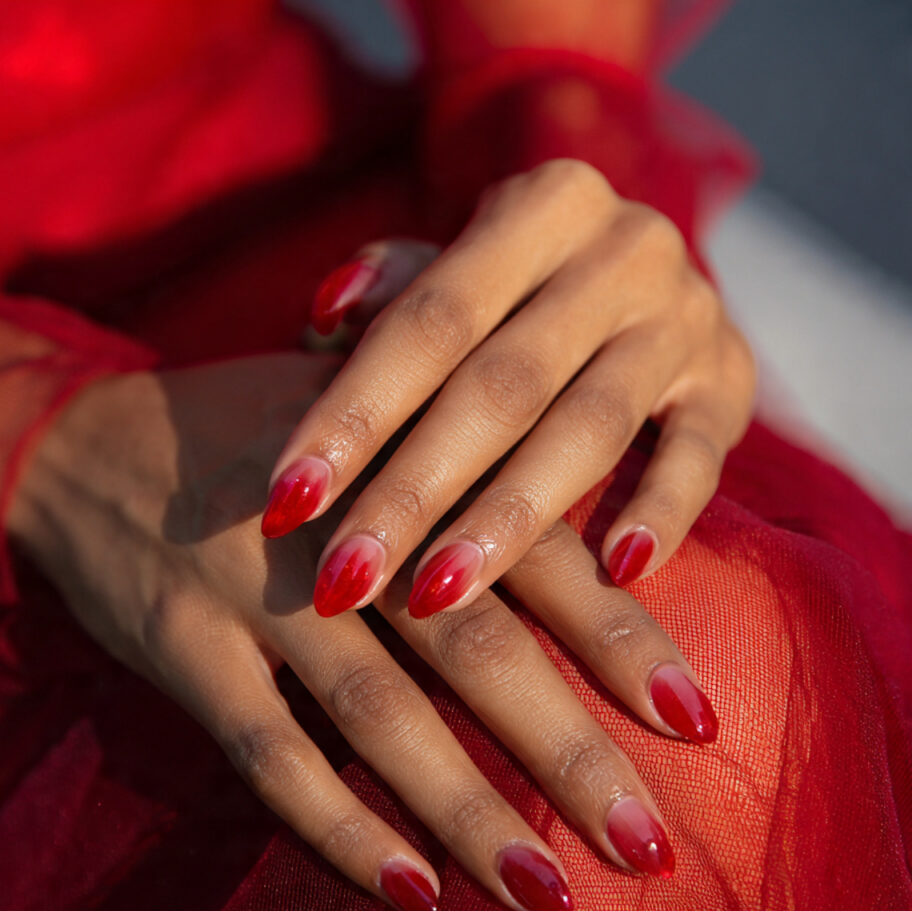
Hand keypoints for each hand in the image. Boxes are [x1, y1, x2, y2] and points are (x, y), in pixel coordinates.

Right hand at [9, 355, 711, 910]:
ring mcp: (253, 593)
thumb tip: (593, 543)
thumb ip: (463, 459)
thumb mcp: (361, 411)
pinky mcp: (181, 647)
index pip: (530, 551)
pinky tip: (409, 892)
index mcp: (401, 460)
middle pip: (472, 645)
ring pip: (378, 713)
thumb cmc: (257, 433)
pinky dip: (336, 826)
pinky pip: (265, 755)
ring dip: (465, 808)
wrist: (83, 440)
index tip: (696, 718)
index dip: (616, 634)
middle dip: (565, 750)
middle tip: (650, 845)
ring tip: (548, 892)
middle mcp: (340, 530)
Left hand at [263, 159, 755, 616]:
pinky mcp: (731, 384)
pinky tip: (620, 573)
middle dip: (412, 490)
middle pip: (500, 385)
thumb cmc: (514, 288)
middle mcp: (619, 251)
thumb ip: (392, 287)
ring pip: (586, 427)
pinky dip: (663, 511)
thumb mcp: (460, 267)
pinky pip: (700, 455)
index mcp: (540, 206)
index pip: (427, 320)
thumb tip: (326, 314)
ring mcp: (685, 317)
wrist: (638, 270)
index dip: (352, 412)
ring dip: (509, 520)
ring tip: (435, 598)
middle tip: (343, 580)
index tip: (285, 500)